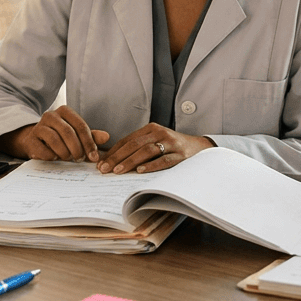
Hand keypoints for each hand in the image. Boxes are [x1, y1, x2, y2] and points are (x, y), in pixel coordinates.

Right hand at [0, 105, 110, 161]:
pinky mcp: (31, 139)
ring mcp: (39, 126)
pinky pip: (43, 150)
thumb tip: (106, 137)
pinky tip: (55, 159)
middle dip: (77, 148)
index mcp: (65, 111)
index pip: (80, 125)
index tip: (94, 156)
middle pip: (68, 132)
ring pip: (55, 140)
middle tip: (80, 159)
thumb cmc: (60, 138)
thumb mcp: (77, 135)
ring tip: (68, 159)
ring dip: (65, 153)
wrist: (36, 141)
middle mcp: (51, 115)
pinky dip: (52, 157)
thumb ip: (91, 136)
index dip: (89, 142)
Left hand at [97, 123, 215, 173]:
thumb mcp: (155, 142)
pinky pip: (164, 160)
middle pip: (134, 145)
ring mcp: (171, 143)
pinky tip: (141, 171)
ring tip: (118, 170)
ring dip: (130, 161)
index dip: (113, 152)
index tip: (100, 163)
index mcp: (150, 129)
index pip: (127, 140)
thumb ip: (137, 148)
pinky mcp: (180, 155)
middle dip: (117, 157)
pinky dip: (151, 166)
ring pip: (147, 151)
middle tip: (104, 168)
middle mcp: (159, 133)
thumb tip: (112, 160)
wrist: (200, 147)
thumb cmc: (172, 147)